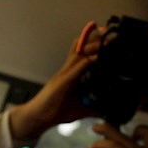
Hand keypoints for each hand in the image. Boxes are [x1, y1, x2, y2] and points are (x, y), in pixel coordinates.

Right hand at [7, 21, 103, 140]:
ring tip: (106, 38)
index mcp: (72, 74)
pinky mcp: (62, 82)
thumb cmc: (56, 110)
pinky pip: (76, 69)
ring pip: (79, 54)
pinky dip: (86, 62)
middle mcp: (68, 70)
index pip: (84, 54)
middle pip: (81, 48)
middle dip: (95, 38)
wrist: (39, 117)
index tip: (108, 37)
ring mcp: (64, 74)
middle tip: (109, 31)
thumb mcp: (80, 109)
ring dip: (93, 46)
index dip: (94, 44)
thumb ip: (93, 109)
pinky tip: (96, 57)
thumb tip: (106, 113)